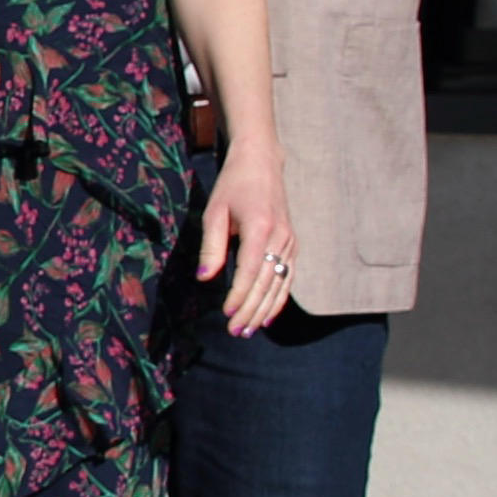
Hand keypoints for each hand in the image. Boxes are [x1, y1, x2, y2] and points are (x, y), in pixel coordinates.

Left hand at [194, 131, 298, 338]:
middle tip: (237, 332)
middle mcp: (280, 237)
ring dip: (265, 310)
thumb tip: (205, 278)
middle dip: (251, 309)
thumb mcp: (215, 212)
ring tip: (249, 330)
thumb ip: (212, 246)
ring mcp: (289, 242)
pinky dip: (279, 298)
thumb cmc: (233, 186)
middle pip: (267, 282)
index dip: (240, 294)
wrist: (262, 164)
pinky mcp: (292, 244)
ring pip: (280, 284)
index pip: (250, 269)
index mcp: (260, 227)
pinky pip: (288, 278)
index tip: (228, 313)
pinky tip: (267, 316)